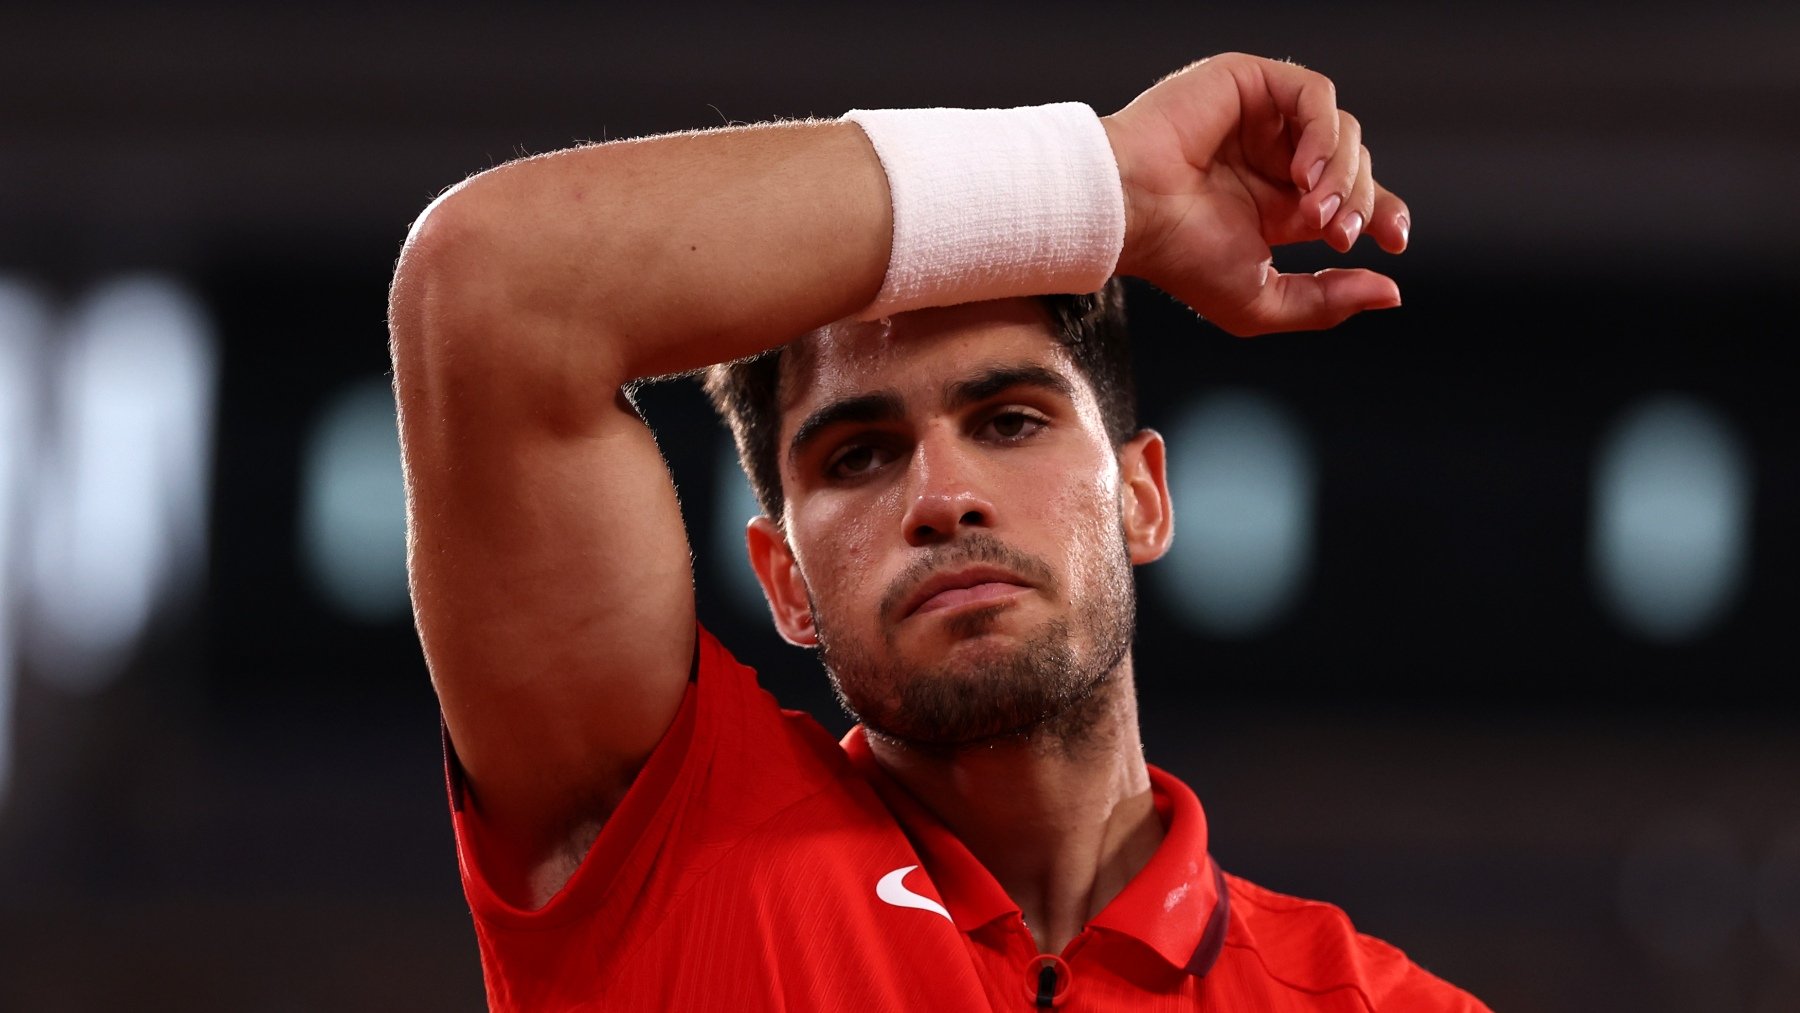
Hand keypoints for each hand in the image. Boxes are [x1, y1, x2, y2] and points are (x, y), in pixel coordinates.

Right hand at [1102, 53, 1410, 335]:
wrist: (1133, 212)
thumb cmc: (1179, 257)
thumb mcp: (1263, 301)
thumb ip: (1327, 303)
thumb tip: (1391, 293)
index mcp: (1276, 205)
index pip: (1350, 197)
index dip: (1381, 213)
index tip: (1393, 243)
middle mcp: (1273, 159)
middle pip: (1354, 165)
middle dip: (1360, 203)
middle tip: (1336, 235)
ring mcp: (1263, 118)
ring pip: (1343, 131)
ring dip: (1342, 174)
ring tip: (1313, 209)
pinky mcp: (1250, 82)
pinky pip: (1316, 96)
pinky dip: (1324, 135)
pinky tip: (1304, 172)